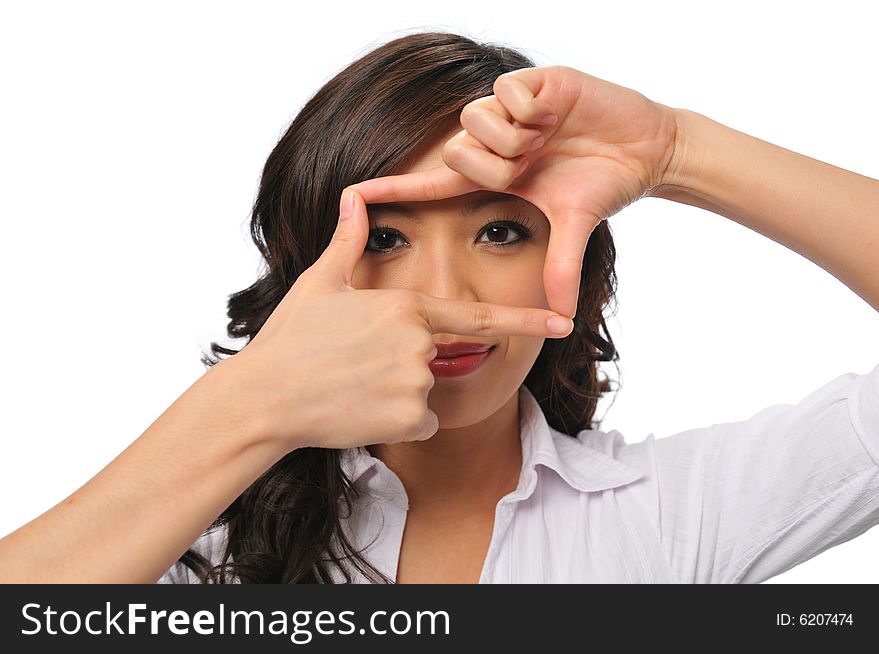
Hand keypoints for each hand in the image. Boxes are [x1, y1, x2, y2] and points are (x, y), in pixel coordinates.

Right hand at [223, 188, 573, 450]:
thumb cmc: (291, 338)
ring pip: (428, 392)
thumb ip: (349, 241)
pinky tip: (360, 410)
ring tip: (354, 386)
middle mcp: (420, 343)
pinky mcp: (409, 418)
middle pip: (437, 358)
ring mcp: (417, 382)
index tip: (562, 322)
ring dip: (400, 393)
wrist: (264, 397)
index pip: (477, 317)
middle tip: (357, 365)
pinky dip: (397, 420)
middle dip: (407, 364)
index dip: (525, 320)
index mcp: (407, 306)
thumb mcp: (321, 283)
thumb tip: (353, 196)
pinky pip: (420, 421)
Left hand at [349, 65, 681, 319]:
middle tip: (534, 163)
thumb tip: (562, 321)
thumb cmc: (604, 182)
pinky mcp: (532, 80)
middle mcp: (493, 142)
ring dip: (516, 138)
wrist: (646, 147)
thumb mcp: (575, 226)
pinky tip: (555, 111)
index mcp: (494, 175)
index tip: (350, 195)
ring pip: (477, 121)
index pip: (432, 184)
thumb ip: (561, 267)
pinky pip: (507, 90)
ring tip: (548, 135)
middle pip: (455, 153)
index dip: (393, 188)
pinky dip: (533, 105)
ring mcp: (510, 110)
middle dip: (497, 167)